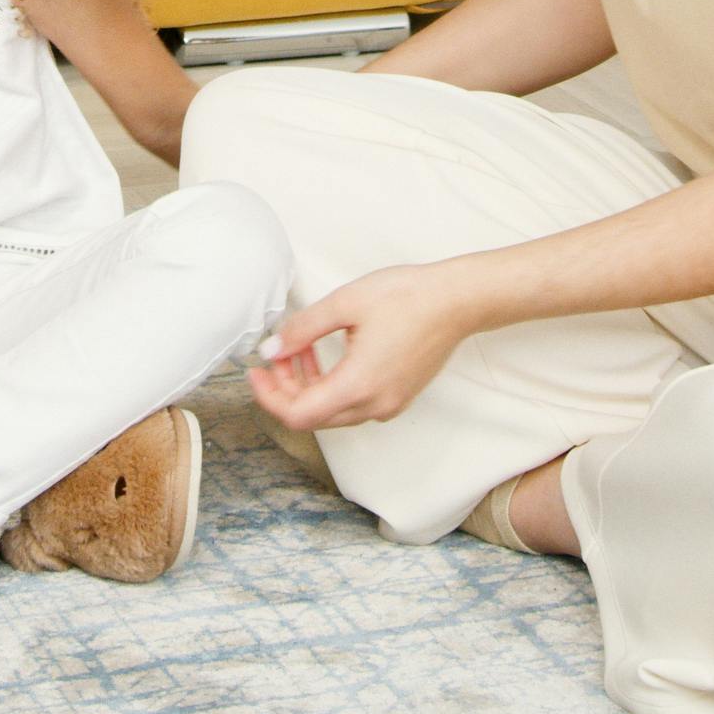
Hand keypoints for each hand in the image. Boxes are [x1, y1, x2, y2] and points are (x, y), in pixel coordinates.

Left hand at [250, 263, 476, 431]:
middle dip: (286, 388)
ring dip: (308, 386)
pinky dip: (331, 385)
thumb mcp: (345, 304)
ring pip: (333, 411)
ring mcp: (388, 404)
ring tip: (299, 348)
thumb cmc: (407, 297)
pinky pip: (353, 403)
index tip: (255, 372)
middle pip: (313, 416)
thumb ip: (303, 330)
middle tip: (275, 354)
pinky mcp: (397, 397)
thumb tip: (272, 349)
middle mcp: (374, 405)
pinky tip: (326, 355)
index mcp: (358, 386)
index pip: (298, 414)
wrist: (458, 300)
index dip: (270, 397)